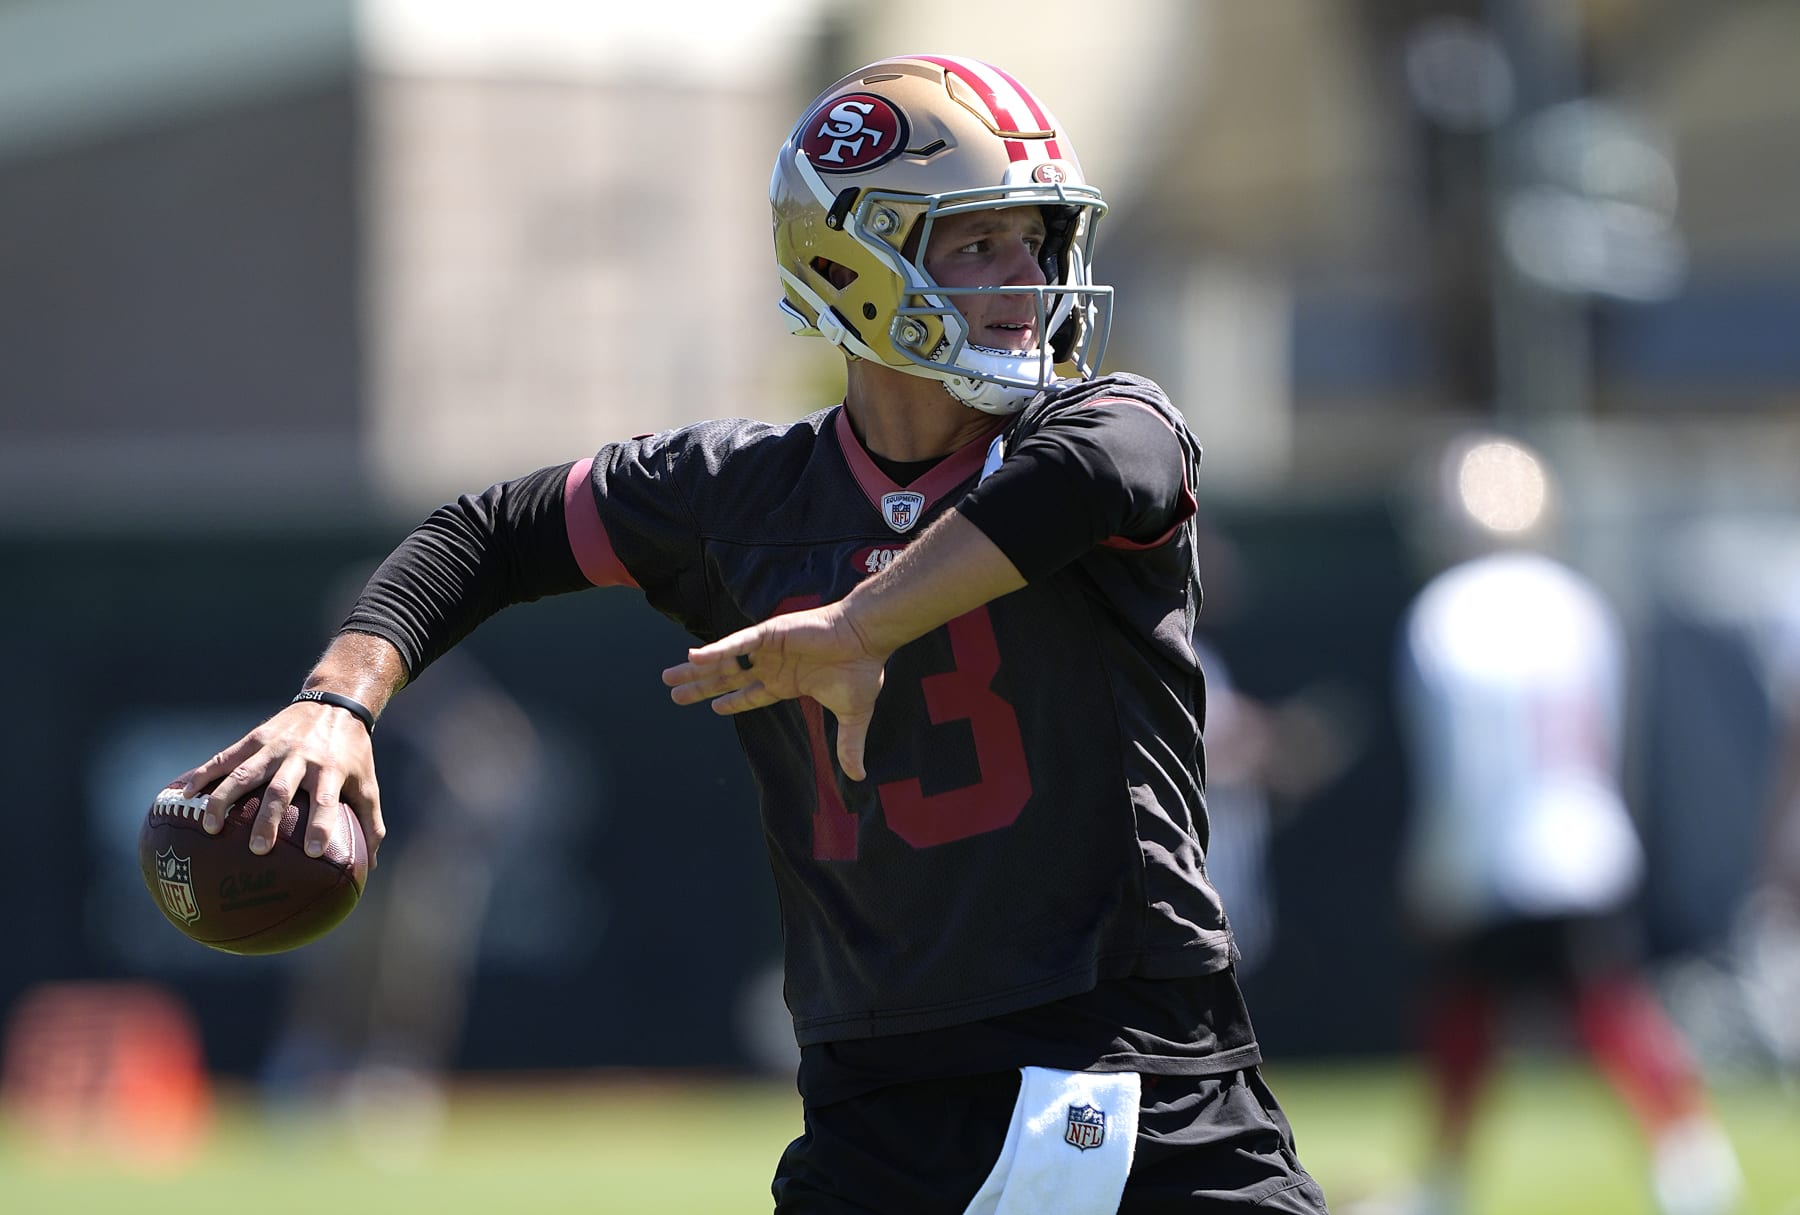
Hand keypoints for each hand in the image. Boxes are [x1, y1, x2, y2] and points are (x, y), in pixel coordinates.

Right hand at [173, 700, 384, 864]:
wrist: (335, 704)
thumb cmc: (353, 754)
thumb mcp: (368, 783)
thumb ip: (370, 823)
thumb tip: (370, 866)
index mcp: (330, 769)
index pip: (325, 800)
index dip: (319, 825)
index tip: (311, 853)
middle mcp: (300, 756)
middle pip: (281, 790)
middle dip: (268, 819)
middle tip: (257, 849)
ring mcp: (274, 747)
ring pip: (244, 774)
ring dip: (225, 800)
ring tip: (210, 829)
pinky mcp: (255, 739)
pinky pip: (224, 758)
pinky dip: (203, 776)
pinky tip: (184, 797)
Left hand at [662, 602, 887, 779]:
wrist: (868, 639)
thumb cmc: (862, 669)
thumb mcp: (854, 715)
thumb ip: (849, 745)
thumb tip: (858, 776)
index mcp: (789, 682)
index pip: (752, 694)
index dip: (731, 701)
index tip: (712, 707)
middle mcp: (774, 664)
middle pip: (728, 678)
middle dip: (701, 686)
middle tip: (674, 694)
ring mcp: (769, 648)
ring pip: (724, 660)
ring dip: (697, 669)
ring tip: (669, 676)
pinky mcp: (770, 633)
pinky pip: (737, 642)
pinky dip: (716, 650)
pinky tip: (695, 658)